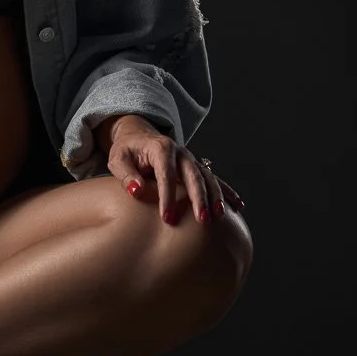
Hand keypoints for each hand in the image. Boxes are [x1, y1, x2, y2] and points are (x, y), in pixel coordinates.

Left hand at [104, 116, 244, 224]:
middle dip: (199, 198)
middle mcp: (180, 153)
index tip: (167, 218)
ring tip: (219, 216)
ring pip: (207, 177)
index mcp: (161, 148)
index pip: (166, 175)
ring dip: (215, 196)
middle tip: (201, 219)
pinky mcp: (196, 167)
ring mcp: (191, 160)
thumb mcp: (118, 159)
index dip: (168, 197)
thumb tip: (136, 190)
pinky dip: (226, 191)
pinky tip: (238, 205)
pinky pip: (214, 179)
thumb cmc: (126, 151)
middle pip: (193, 175)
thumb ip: (126, 174)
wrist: (138, 136)